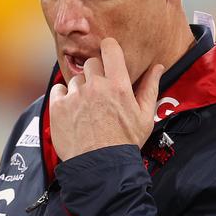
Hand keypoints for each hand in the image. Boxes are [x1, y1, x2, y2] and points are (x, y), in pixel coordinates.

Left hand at [49, 38, 164, 160]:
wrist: (100, 167)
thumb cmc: (124, 143)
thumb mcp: (145, 117)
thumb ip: (150, 87)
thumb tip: (157, 67)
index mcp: (118, 85)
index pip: (110, 48)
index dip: (109, 48)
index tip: (108, 55)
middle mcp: (95, 86)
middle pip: (92, 63)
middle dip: (96, 74)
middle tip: (100, 93)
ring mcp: (75, 95)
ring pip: (76, 79)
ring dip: (81, 89)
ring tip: (87, 109)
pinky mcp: (58, 106)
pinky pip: (59, 89)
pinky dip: (64, 97)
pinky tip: (73, 112)